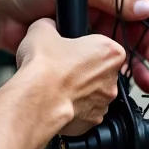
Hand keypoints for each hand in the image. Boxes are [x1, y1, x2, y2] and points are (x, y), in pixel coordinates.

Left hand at [0, 0, 148, 92]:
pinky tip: (132, 79)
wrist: (4, 17)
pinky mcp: (93, 39)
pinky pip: (117, 54)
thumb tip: (142, 6)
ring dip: (142, 58)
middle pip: (143, 16)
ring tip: (147, 76)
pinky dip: (126, 67)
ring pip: (132, 38)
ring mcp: (102, 17)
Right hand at [16, 18, 124, 135]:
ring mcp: (103, 103)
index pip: (103, 45)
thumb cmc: (45, 67)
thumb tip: (48, 26)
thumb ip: (51, 25)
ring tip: (55, 84)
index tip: (72, 48)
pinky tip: (55, 99)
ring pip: (92, 92)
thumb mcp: (42, 29)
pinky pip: (83, 111)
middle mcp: (112, 79)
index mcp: (109, 52)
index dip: (85, 46)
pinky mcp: (91, 122)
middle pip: (100, 70)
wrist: (37, 99)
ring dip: (78, 89)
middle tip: (61, 66)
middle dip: (83, 68)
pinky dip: (72, 106)